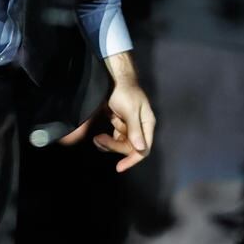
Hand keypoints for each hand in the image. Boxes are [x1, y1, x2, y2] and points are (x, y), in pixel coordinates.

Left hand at [60, 52, 154, 172]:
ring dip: (108, 144)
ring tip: (97, 138)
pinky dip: (106, 140)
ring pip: (120, 145)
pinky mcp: (119, 124)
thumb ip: (134, 129)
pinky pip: (114, 138)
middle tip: (99, 140)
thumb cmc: (124, 91)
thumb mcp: (130, 110)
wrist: (113, 77)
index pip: (143, 149)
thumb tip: (140, 148)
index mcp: (146, 124)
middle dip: (114, 146)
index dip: (132, 160)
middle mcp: (139, 127)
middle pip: (129, 148)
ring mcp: (129, 126)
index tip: (119, 167)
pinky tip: (98, 137)